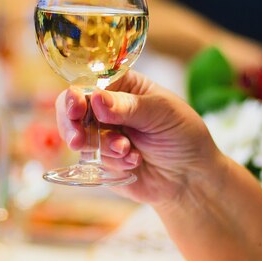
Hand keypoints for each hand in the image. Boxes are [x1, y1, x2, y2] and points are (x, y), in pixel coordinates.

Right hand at [56, 71, 221, 205]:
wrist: (191, 177)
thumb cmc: (183, 134)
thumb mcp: (162, 113)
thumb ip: (128, 106)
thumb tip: (96, 98)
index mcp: (122, 86)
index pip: (88, 83)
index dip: (76, 95)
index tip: (76, 108)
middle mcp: (107, 108)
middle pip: (71, 110)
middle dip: (73, 125)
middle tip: (78, 140)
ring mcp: (102, 135)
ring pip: (80, 138)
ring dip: (103, 146)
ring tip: (128, 151)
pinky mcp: (102, 161)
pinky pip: (92, 161)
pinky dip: (112, 162)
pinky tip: (134, 162)